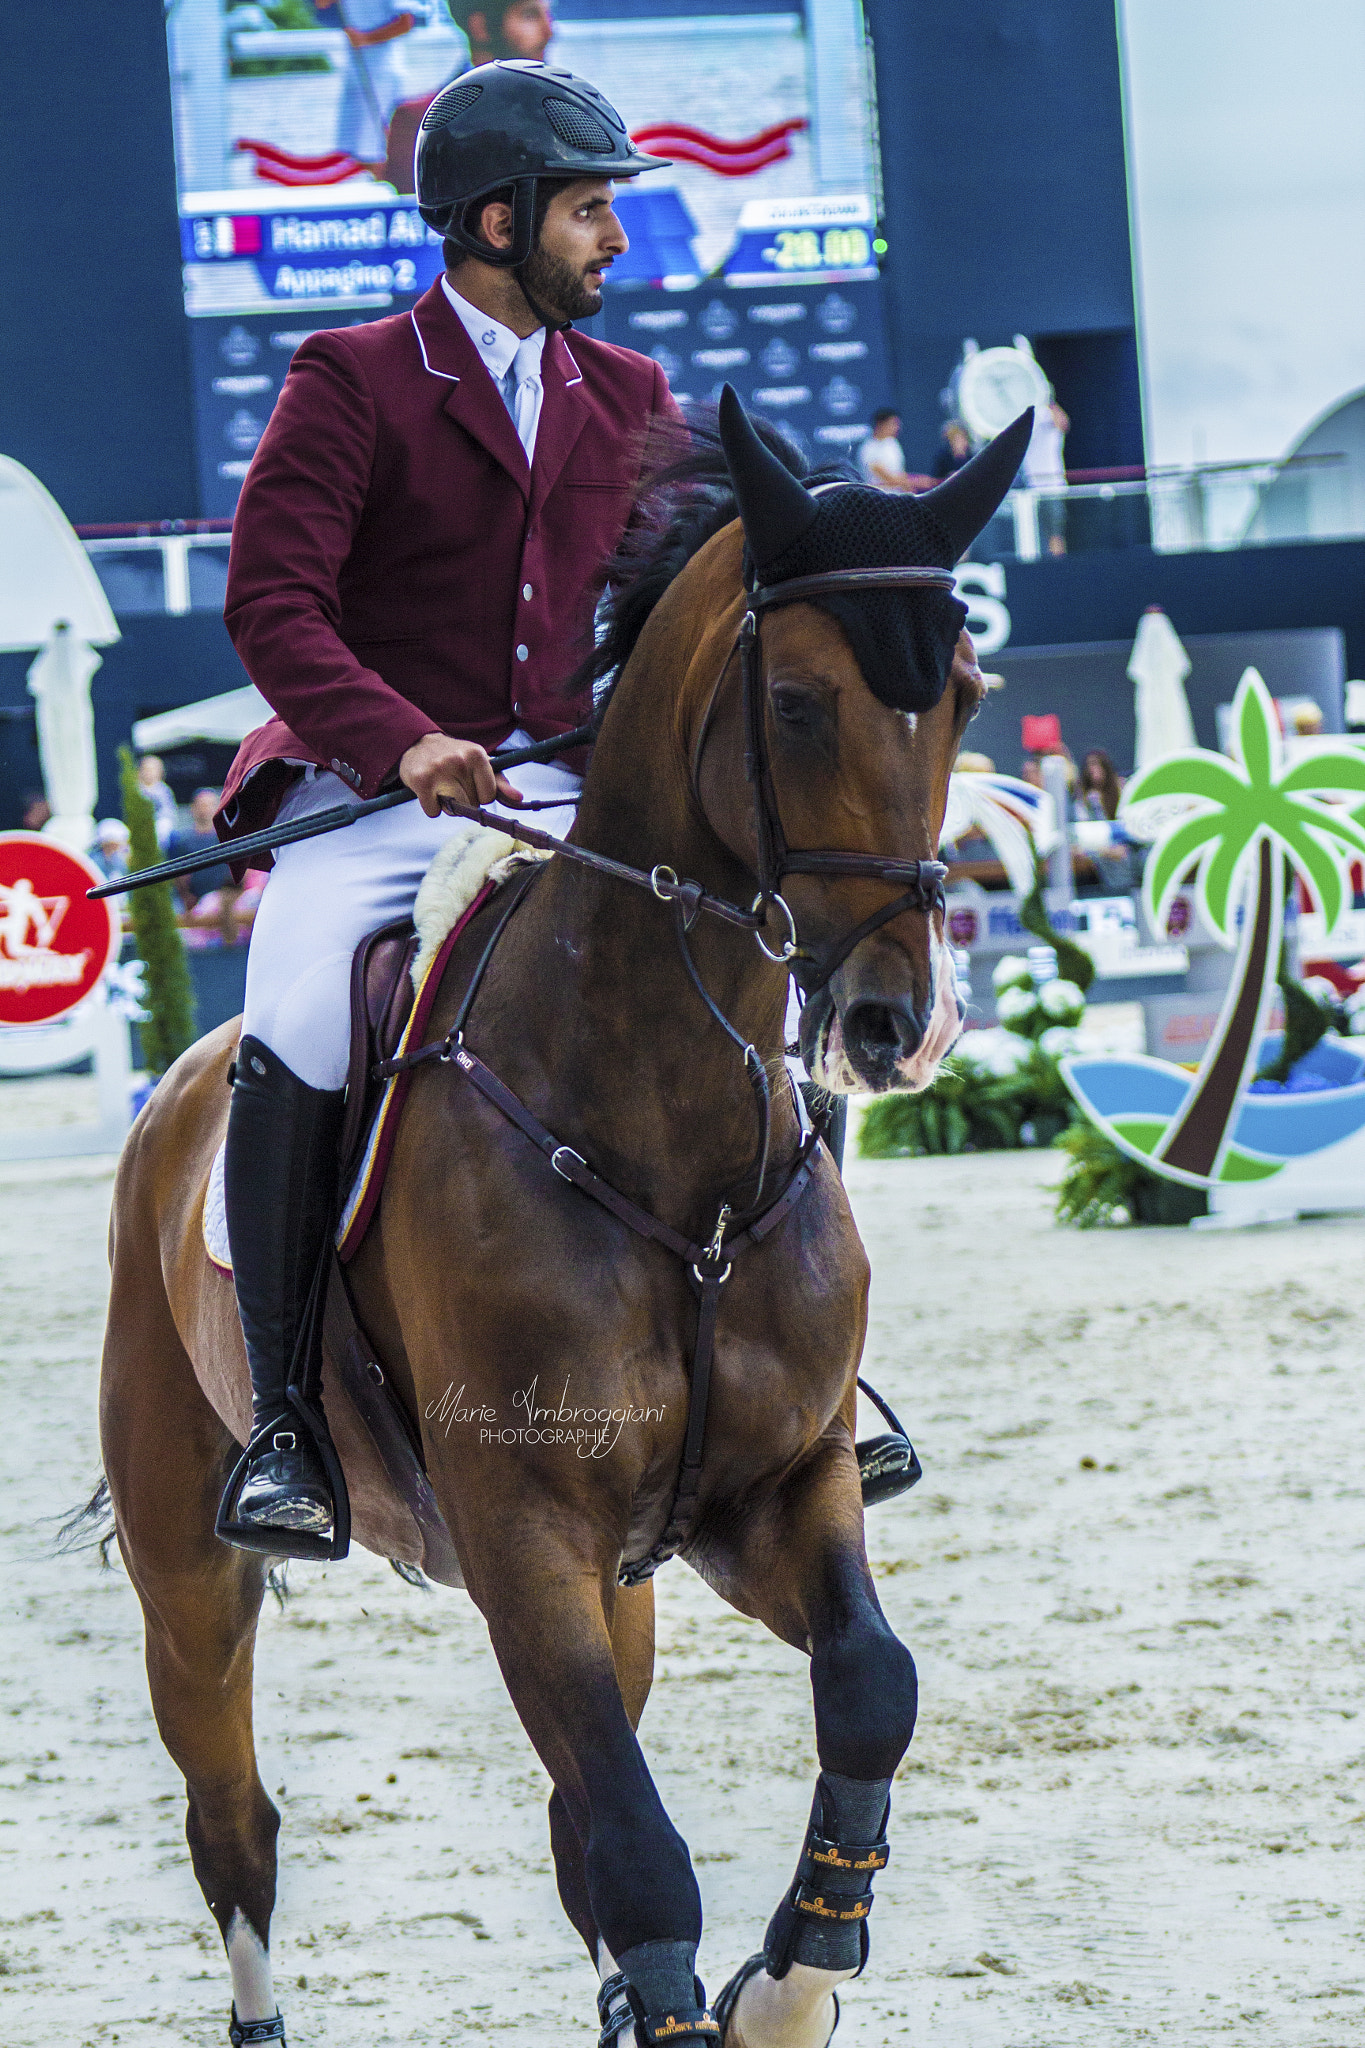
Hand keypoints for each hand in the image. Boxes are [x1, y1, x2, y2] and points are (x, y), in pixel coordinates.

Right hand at [399, 734, 522, 818]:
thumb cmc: (455, 756)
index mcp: (477, 755)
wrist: (418, 743)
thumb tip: (519, 798)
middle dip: (464, 800)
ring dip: (448, 807)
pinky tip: (429, 791)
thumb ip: (500, 782)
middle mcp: (459, 761)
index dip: (480, 795)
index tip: (470, 783)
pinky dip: (432, 808)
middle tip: (453, 783)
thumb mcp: (479, 762)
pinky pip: (434, 812)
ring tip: (442, 788)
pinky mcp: (421, 781)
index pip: (488, 796)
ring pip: (454, 811)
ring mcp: (439, 770)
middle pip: (471, 805)